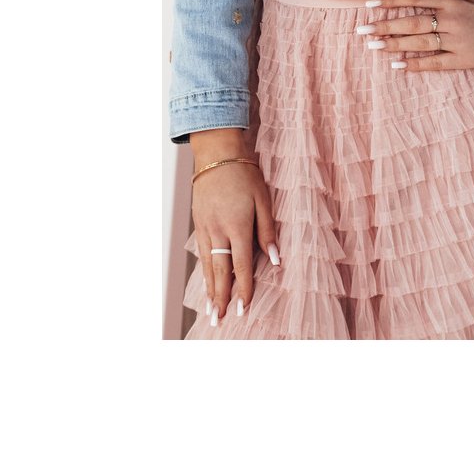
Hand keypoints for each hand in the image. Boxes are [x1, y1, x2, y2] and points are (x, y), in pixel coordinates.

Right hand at [189, 130, 279, 322]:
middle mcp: (218, 230)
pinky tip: (206, 283)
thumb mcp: (263, 199)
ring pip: (207, 265)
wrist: (217, 154)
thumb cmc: (245, 174)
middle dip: (222, 297)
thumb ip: (268, 230)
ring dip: (209, 289)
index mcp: (237, 225)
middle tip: (220, 320)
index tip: (244, 308)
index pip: (242, 265)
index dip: (244, 288)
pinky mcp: (198, 223)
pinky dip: (203, 271)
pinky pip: (201, 253)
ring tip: (211, 310)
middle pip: (220, 271)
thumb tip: (275, 259)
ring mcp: (205, 227)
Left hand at [355, 0, 473, 71]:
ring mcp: (455, 40)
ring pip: (418, 43)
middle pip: (410, 23)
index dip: (390, 1)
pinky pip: (434, 62)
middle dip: (384, 26)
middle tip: (361, 31)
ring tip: (373, 46)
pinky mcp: (462, 58)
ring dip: (393, 44)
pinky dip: (415, 64)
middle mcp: (450, 19)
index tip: (369, 5)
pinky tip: (397, 65)